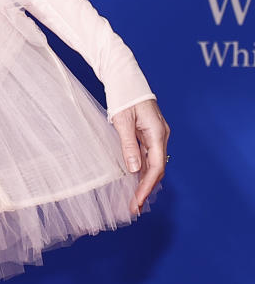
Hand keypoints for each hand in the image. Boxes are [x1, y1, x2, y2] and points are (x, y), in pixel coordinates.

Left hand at [110, 99, 169, 215]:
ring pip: (153, 162)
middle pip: (157, 167)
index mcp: (157, 133)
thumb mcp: (122, 122)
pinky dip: (142, 168)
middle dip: (146, 188)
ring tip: (133, 198)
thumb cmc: (124, 95)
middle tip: (134, 206)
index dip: (147, 186)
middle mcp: (160, 135)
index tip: (138, 201)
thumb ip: (129, 145)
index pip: (156, 166)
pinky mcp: (149, 132)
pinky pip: (148, 155)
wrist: (125, 77)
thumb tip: (135, 169)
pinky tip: (134, 179)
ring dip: (144, 180)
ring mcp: (156, 134)